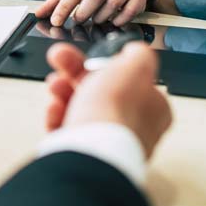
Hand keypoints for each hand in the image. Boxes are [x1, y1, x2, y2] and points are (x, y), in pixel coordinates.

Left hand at [34, 0, 147, 26]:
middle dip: (83, 12)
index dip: (65, 6)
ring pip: (111, 5)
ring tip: (96, 19)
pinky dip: (117, 21)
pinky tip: (112, 20)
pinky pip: (126, 13)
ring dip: (100, 17)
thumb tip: (39, 12)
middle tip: (78, 20)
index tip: (56, 20)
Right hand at [44, 42, 171, 157]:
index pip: (126, 78)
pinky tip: (54, 109)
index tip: (88, 54)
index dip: (103, 62)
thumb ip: (139, 54)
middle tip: (60, 60)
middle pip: (100, 91)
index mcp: (152, 108)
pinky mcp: (84, 154)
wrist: (91, 151)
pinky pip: (68, 130)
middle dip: (75, 73)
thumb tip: (134, 52)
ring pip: (81, 109)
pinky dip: (58, 117)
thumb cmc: (115, 112)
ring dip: (63, 92)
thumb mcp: (134, 67)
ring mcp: (107, 142)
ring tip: (55, 86)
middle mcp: (131, 127)